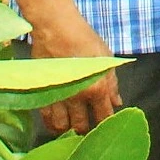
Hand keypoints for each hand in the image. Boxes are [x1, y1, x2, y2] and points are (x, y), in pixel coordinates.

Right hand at [30, 14, 120, 134]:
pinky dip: (52, 123)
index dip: (106, 124)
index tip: (106, 125)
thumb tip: (117, 102)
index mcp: (97, 89)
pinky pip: (46, 118)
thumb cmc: (85, 41)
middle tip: (87, 126)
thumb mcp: (106, 59)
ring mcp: (58, 97)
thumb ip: (112, 84)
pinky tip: (57, 121)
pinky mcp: (42, 94)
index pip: (104, 117)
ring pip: (62, 126)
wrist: (57, 30)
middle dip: (86, 130)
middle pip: (81, 126)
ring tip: (71, 126)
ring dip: (68, 128)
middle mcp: (77, 98)